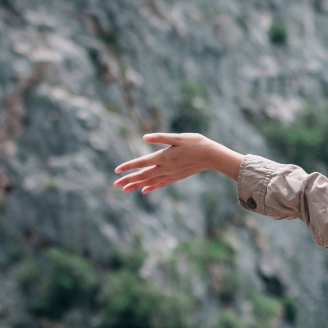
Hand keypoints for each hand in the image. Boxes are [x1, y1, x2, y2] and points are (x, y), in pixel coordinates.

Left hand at [113, 133, 242, 193]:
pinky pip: (161, 184)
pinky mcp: (176, 177)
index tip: (116, 171)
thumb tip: (144, 137)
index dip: (128, 166)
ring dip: (136, 185)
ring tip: (125, 190)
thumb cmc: (196, 143)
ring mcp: (171, 174)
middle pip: (143, 175)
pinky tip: (145, 190)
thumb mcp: (178, 137)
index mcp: (163, 157)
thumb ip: (160, 137)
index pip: (141, 163)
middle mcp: (165, 168)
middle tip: (115, 185)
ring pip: (150, 181)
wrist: (212, 156)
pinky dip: (151, 187)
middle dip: (128, 180)